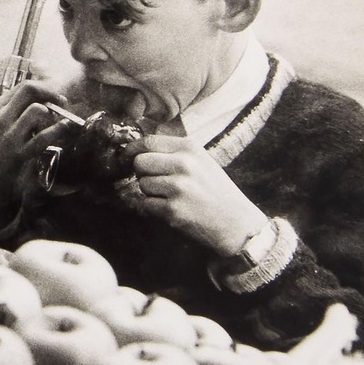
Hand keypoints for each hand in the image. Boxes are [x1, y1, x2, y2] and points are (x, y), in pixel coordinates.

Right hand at [0, 81, 77, 210]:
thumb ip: (14, 109)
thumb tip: (42, 96)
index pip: (24, 87)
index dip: (45, 89)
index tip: (55, 97)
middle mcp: (1, 117)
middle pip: (30, 90)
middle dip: (51, 94)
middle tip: (62, 104)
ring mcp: (9, 135)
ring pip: (37, 110)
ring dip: (52, 114)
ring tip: (55, 123)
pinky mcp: (18, 153)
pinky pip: (43, 136)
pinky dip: (59, 130)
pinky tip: (65, 128)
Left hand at [120, 134, 266, 255]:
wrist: (236, 223)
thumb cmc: (216, 190)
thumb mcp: (201, 161)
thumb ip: (173, 152)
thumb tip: (138, 149)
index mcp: (189, 148)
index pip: (148, 142)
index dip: (133, 150)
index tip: (127, 156)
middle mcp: (183, 164)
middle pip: (140, 162)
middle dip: (142, 173)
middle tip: (155, 181)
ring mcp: (178, 187)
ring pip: (142, 184)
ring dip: (150, 193)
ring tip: (170, 197)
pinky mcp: (173, 210)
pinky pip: (146, 204)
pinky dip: (153, 209)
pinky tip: (171, 209)